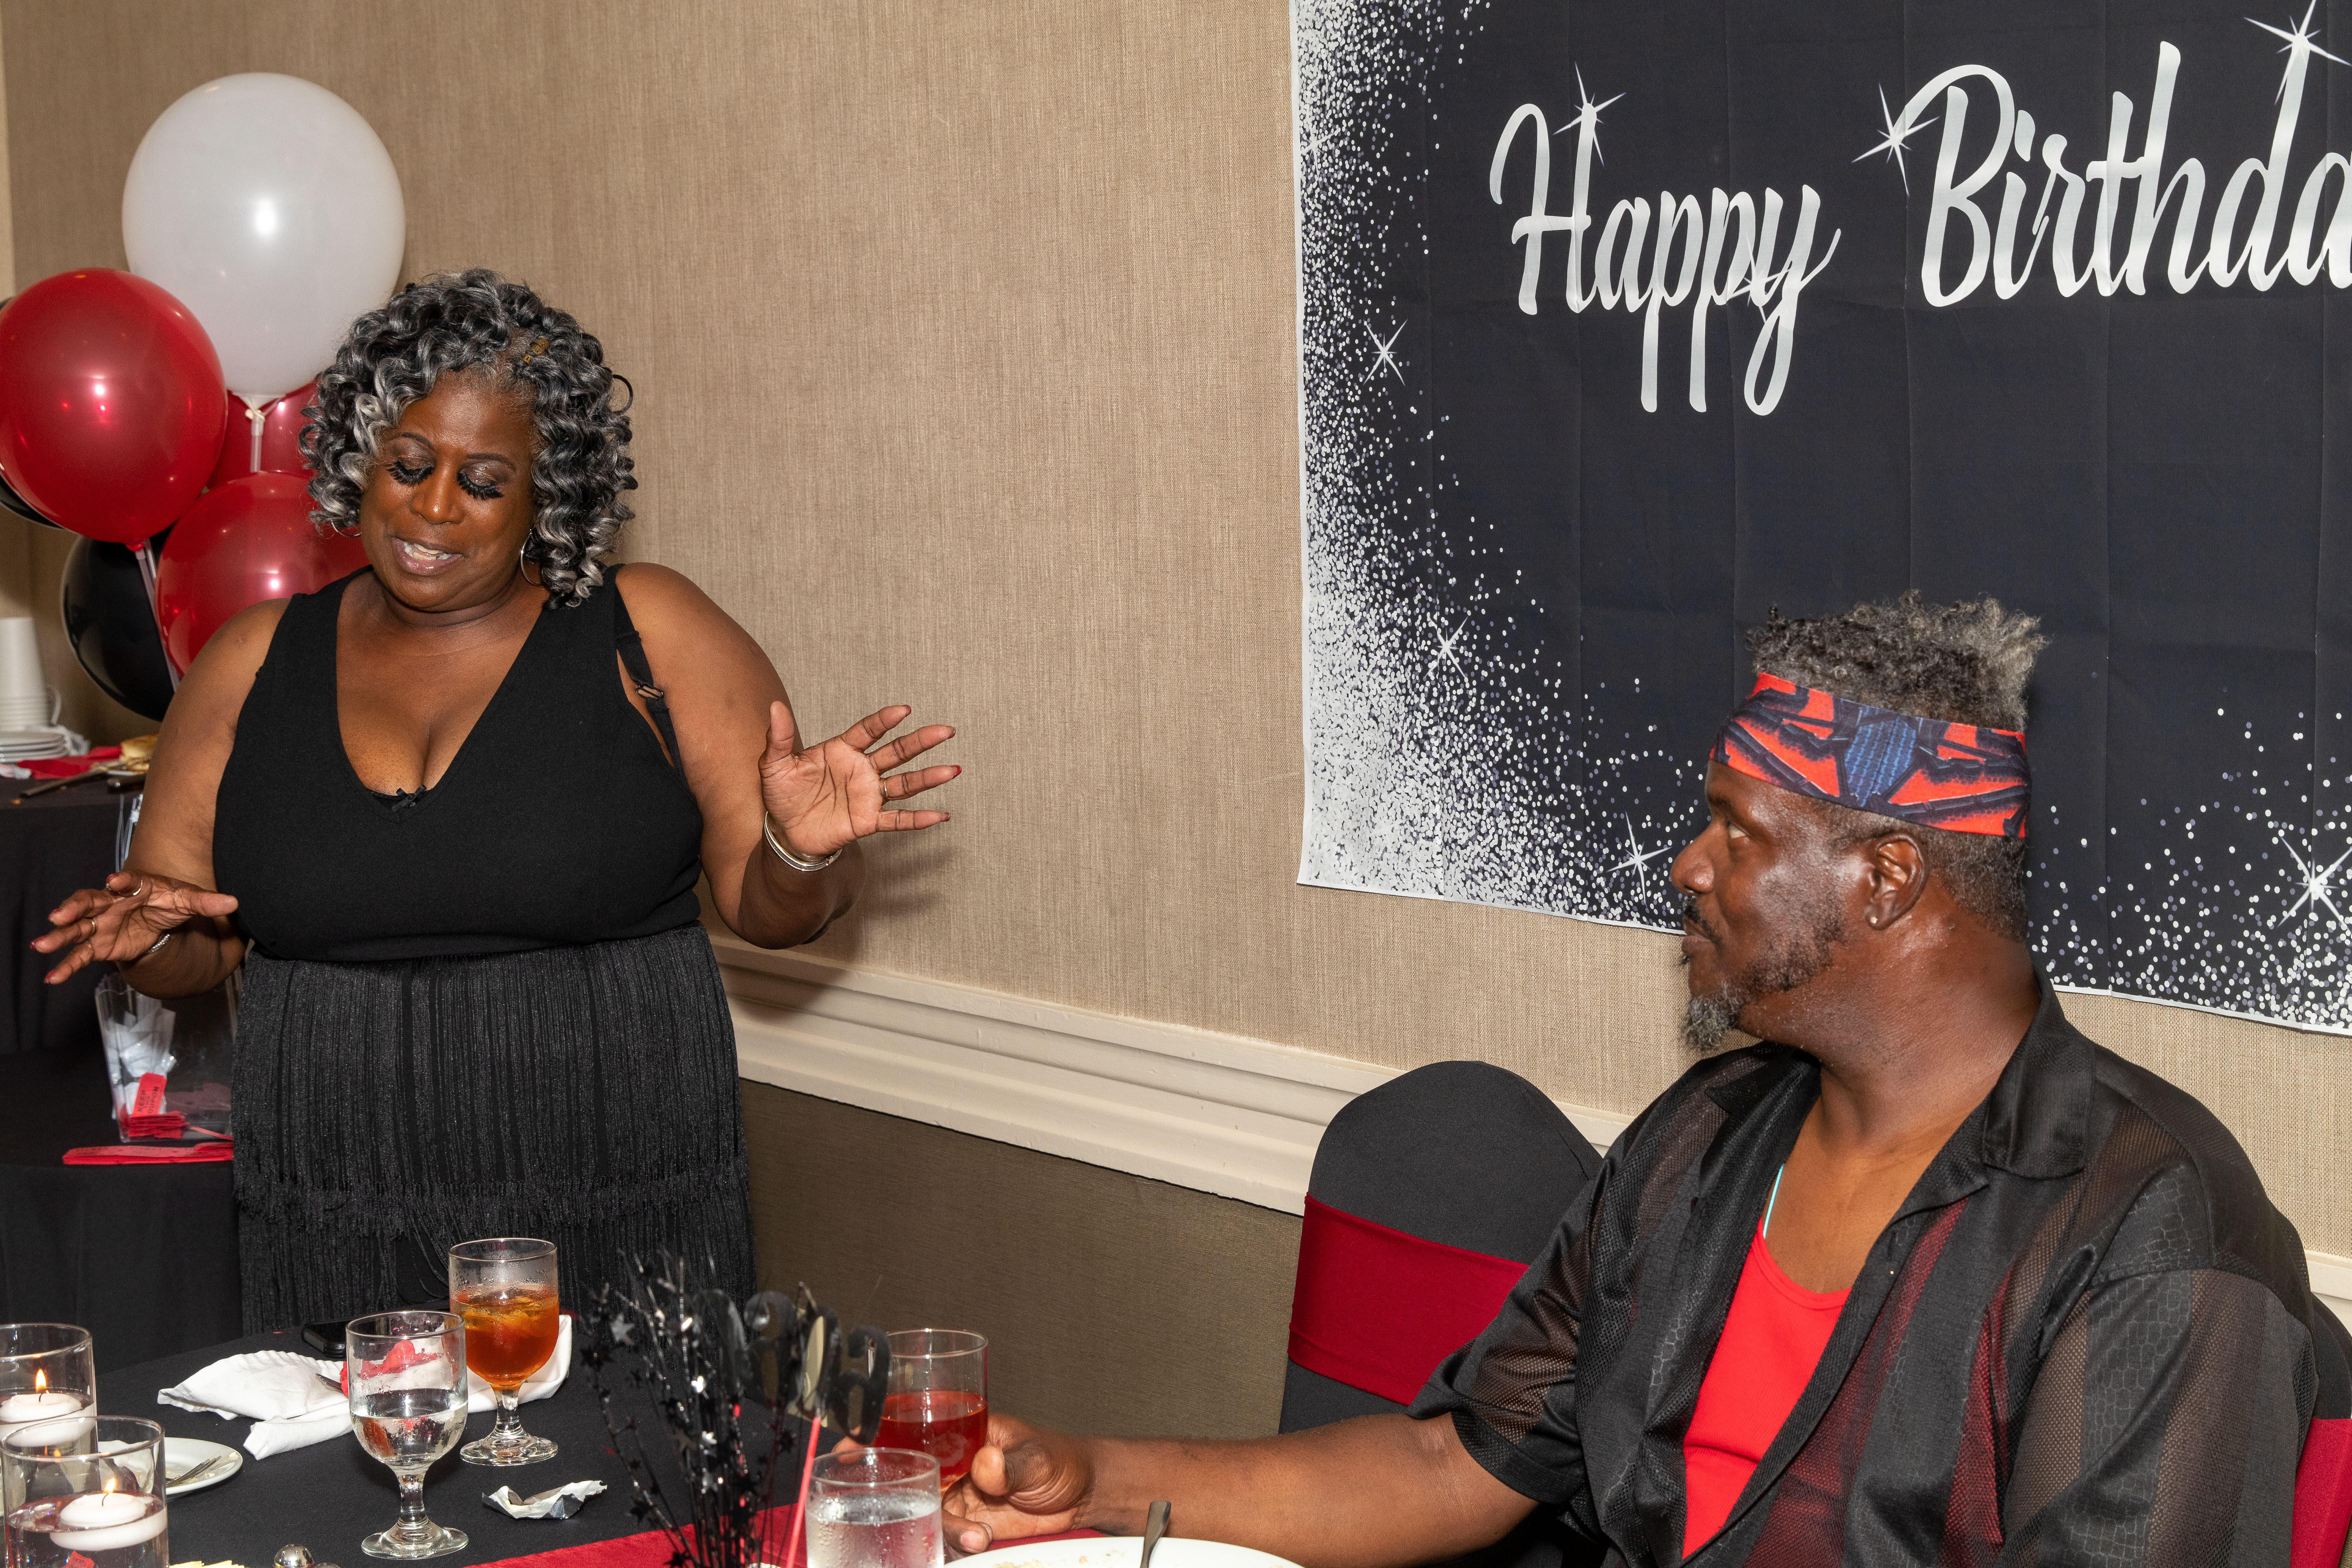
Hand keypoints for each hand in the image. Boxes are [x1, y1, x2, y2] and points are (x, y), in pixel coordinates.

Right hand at [33, 870, 237, 983]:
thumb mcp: (188, 901)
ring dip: (59, 936)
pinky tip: (53, 978)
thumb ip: (207, 902)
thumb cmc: (169, 902)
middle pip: (88, 902)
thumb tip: (234, 902)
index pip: (126, 881)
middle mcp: (111, 903)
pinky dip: (66, 966)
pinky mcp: (99, 944)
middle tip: (59, 915)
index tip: (115, 881)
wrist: (159, 917)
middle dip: (73, 908)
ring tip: (41, 945)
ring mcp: (101, 923)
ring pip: (76, 928)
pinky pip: (80, 955)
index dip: (121, 881)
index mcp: (134, 887)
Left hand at [760, 701, 957, 860]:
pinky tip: (941, 815)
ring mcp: (868, 795)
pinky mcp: (868, 821)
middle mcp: (861, 770)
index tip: (904, 710)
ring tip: (952, 769)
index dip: (885, 720)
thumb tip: (775, 707)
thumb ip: (778, 737)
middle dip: (921, 741)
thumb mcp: (774, 765)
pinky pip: (898, 819)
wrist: (784, 832)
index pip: (868, 731)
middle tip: (945, 731)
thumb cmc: (782, 795)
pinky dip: (919, 819)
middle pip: (897, 752)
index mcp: (842, 751)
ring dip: (928, 777)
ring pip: (904, 783)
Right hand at [943, 1414, 1094, 1556]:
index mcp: (971, 1437)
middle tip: (962, 1524)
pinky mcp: (976, 1523)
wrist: (1083, 1496)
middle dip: (934, 1509)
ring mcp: (967, 1497)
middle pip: (928, 1487)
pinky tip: (979, 1544)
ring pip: (939, 1515)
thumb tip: (986, 1463)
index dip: (922, 1467)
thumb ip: (1010, 1465)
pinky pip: (956, 1535)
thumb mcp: (1038, 1460)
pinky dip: (961, 1543)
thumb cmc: (1062, 1462)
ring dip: (951, 1531)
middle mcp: (962, 1467)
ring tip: (980, 1539)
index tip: (930, 1488)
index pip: (934, 1448)